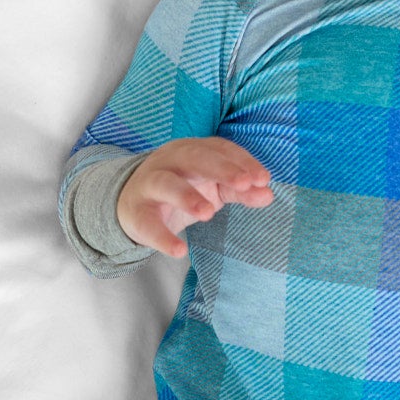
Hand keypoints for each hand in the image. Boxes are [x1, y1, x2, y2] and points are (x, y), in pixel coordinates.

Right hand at [117, 137, 273, 256]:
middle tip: (244, 183)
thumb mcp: (213, 187)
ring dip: (187, 196)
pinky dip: (162, 237)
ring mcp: (150, 184)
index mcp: (193, 150)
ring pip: (166, 183)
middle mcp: (170, 161)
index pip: (220, 149)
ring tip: (208, 213)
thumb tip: (267, 194)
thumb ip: (239, 190)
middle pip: (194, 157)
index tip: (263, 178)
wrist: (132, 203)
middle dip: (221, 168)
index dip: (242, 161)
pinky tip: (179, 251)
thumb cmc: (182, 188)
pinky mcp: (137, 212)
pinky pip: (148, 223)